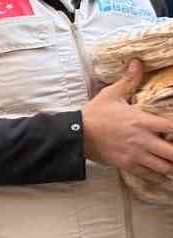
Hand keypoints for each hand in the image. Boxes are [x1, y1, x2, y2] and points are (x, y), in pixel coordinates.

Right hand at [84, 59, 172, 176]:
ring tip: (172, 161)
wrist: (75, 134)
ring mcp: (134, 155)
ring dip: (171, 165)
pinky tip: (163, 173)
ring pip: (164, 167)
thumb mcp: (112, 94)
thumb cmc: (95, 114)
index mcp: (142, 121)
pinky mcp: (126, 165)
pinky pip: (149, 175)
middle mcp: (142, 140)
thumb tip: (137, 61)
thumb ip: (129, 80)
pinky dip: (159, 175)